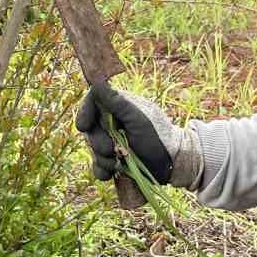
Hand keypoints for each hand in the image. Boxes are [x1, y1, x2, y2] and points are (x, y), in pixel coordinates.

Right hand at [74, 82, 202, 189]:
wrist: (172, 164)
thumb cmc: (158, 136)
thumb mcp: (137, 119)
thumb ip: (117, 103)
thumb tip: (97, 83)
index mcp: (118, 106)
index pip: (91, 102)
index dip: (84, 112)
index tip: (84, 126)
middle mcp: (112, 121)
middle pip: (90, 129)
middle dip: (98, 142)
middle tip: (112, 149)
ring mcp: (112, 141)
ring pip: (92, 149)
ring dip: (103, 159)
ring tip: (120, 162)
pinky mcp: (113, 159)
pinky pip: (97, 165)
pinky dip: (102, 170)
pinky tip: (110, 174)